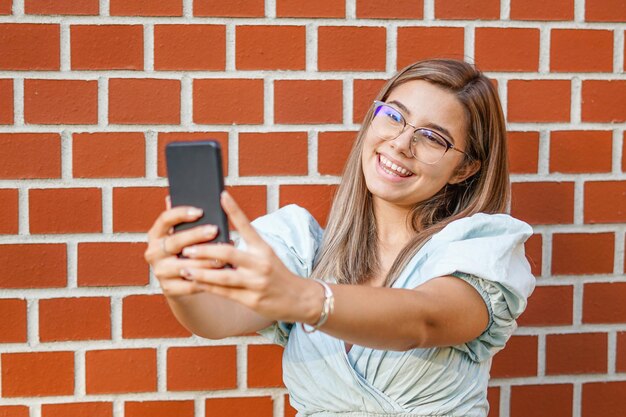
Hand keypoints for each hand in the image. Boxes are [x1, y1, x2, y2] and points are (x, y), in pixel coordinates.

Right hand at [144, 196, 229, 297]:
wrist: (182, 282)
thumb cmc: (187, 250)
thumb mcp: (184, 234)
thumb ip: (184, 219)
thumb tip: (175, 196)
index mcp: (155, 235)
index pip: (164, 220)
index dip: (181, 214)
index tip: (200, 211)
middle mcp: (153, 252)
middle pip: (175, 242)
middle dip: (196, 235)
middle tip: (215, 230)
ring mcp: (160, 271)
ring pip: (185, 264)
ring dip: (206, 260)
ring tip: (224, 254)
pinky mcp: (169, 289)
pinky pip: (191, 283)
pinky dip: (207, 278)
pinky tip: (221, 272)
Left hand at [179, 191, 319, 323]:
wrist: (299, 298)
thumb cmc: (277, 274)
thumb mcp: (267, 255)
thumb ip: (246, 247)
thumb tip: (219, 239)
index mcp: (264, 249)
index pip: (247, 225)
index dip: (234, 210)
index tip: (221, 195)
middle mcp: (260, 263)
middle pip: (228, 254)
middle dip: (205, 250)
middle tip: (186, 247)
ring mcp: (256, 283)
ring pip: (223, 276)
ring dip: (201, 272)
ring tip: (184, 267)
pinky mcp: (252, 300)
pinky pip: (225, 293)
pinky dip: (208, 287)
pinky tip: (195, 282)